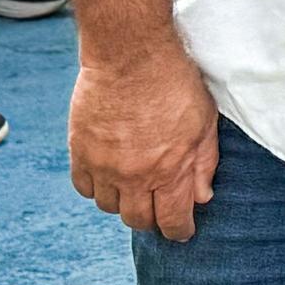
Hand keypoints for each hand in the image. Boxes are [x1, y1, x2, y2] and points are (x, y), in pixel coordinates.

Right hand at [70, 43, 221, 240]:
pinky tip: (108, 176)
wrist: (130, 53)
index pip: (172, 221)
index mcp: (169, 169)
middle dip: (152, 219)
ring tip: (134, 187)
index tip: (182, 231)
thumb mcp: (205, 121)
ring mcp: (104, 166)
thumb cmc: (174, 82)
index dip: (179, 231)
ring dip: (124, 202)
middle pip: (138, 220)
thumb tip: (202, 197)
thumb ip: (204, 163)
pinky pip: (84, 188)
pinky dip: (97, 187)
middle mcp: (134, 175)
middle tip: (158, 209)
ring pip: (110, 207)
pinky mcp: (79, 151)